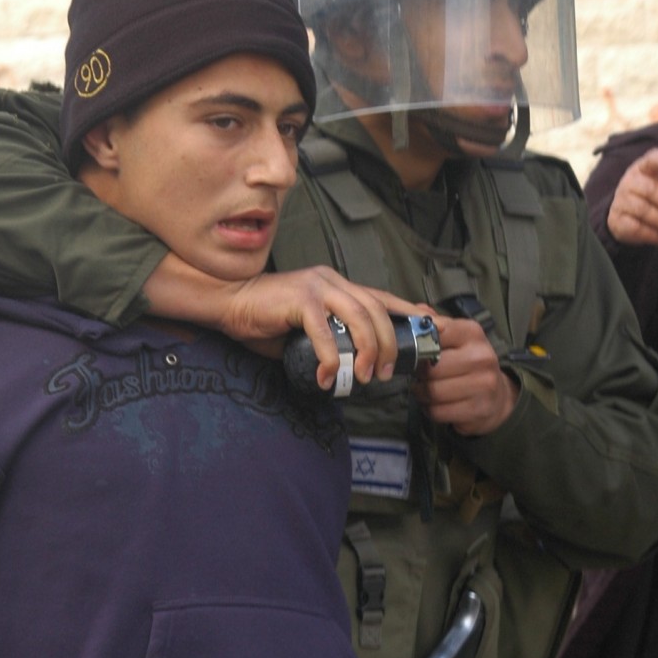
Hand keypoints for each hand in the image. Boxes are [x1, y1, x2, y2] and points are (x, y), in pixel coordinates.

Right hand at [143, 256, 423, 389]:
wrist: (226, 303)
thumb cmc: (264, 319)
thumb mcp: (307, 329)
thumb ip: (330, 339)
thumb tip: (351, 368)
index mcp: (337, 285)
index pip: (381, 297)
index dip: (408, 311)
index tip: (431, 326)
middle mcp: (332, 280)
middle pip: (376, 309)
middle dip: (388, 344)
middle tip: (385, 374)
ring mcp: (316, 286)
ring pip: (359, 316)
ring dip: (368, 349)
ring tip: (365, 376)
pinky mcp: (299, 299)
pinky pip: (325, 331)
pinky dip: (330, 358)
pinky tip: (327, 377)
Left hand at [413, 316, 518, 435]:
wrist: (498, 396)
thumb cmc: (469, 363)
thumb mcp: (457, 338)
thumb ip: (436, 324)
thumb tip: (416, 310)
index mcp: (472, 333)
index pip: (436, 332)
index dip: (419, 343)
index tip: (418, 350)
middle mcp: (482, 357)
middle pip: (431, 368)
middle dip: (420, 374)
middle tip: (420, 375)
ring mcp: (483, 385)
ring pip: (433, 391)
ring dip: (423, 393)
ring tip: (427, 389)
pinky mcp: (479, 409)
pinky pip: (438, 411)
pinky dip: (431, 409)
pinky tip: (436, 403)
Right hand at [606, 148, 657, 245]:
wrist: (631, 217)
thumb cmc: (657, 193)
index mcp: (643, 167)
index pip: (649, 160)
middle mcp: (628, 182)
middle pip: (650, 190)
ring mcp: (620, 201)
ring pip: (643, 211)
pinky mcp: (617, 221)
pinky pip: (636, 229)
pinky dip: (655, 235)